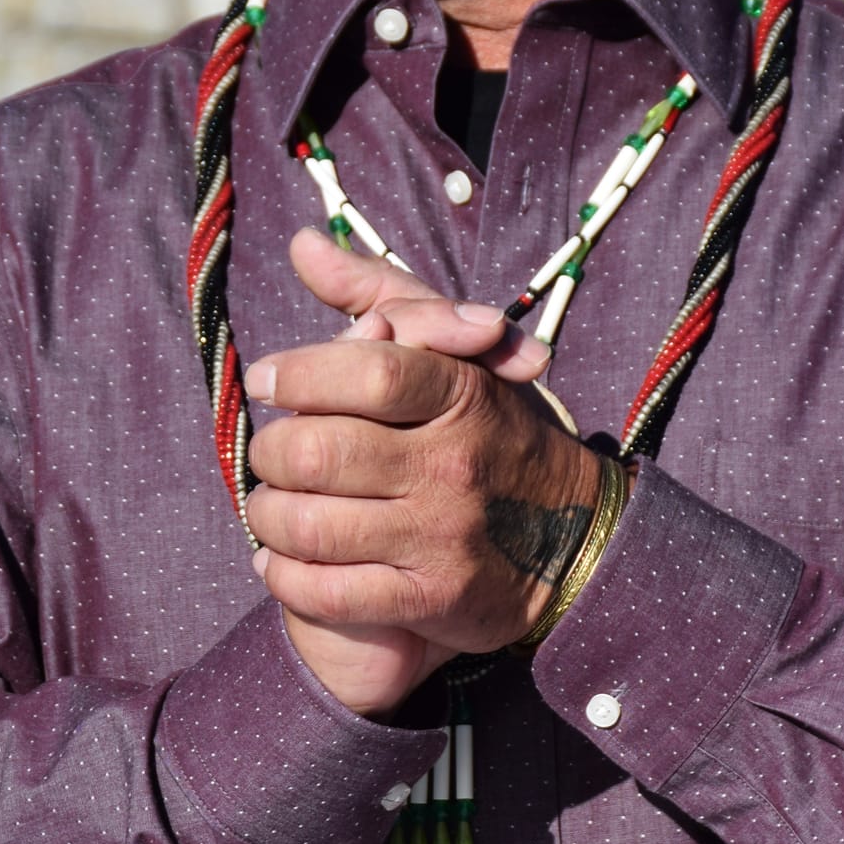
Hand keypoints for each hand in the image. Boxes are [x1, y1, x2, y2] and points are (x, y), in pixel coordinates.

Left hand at [246, 230, 602, 714]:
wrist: (575, 541)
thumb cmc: (493, 434)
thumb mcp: (455, 354)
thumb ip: (377, 297)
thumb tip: (304, 244)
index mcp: (462, 393)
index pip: (368, 369)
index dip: (299, 374)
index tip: (269, 382)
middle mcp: (453, 464)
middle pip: (317, 451)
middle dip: (271, 453)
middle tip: (271, 456)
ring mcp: (442, 536)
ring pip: (308, 525)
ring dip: (268, 517)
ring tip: (271, 508)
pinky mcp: (432, 599)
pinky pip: (328, 593)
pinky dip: (286, 578)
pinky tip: (280, 564)